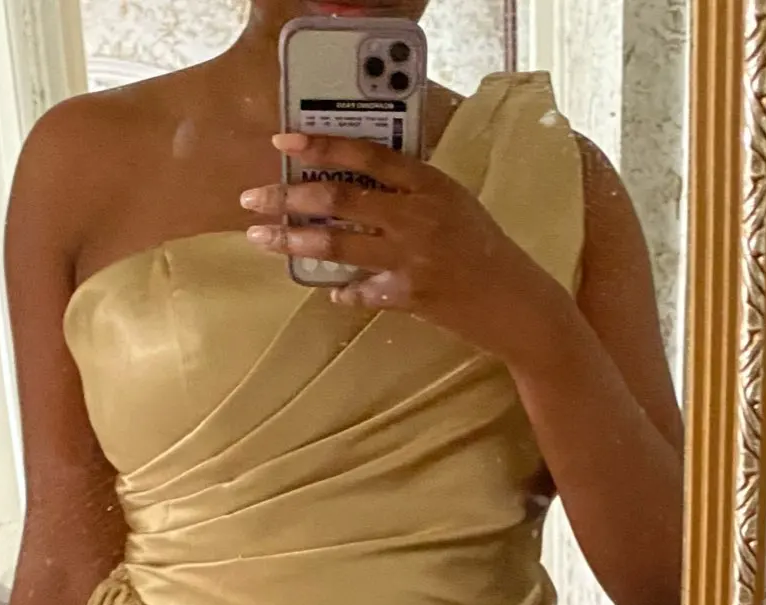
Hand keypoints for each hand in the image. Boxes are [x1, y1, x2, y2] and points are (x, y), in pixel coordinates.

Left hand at [241, 133, 569, 362]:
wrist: (514, 301)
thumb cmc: (481, 247)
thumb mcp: (451, 203)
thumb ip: (408, 192)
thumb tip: (355, 184)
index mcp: (429, 184)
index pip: (367, 156)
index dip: (322, 147)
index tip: (284, 143)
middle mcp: (417, 217)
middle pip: (340, 199)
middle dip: (288, 197)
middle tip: (252, 198)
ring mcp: (411, 259)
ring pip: (338, 244)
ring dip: (293, 242)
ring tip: (262, 238)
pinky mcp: (408, 298)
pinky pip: (360, 292)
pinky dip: (342, 291)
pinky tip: (328, 289)